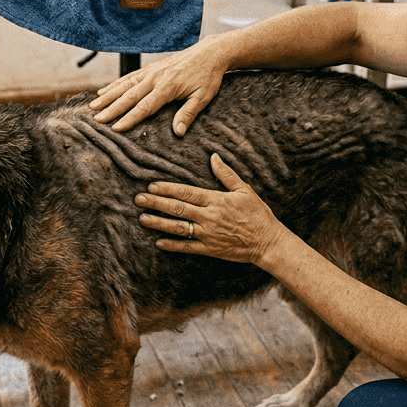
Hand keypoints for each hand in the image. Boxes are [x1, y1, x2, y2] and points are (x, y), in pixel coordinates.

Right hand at [88, 38, 228, 135]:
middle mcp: (155, 78)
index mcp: (167, 87)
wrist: (209, 53)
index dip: (129, 119)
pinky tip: (103, 91)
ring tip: (93, 106)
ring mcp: (151, 71)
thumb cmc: (208, 77)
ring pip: (124, 85)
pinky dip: (114, 84)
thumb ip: (188, 114)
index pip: (144, 107)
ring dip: (108, 96)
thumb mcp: (203, 97)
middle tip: (96, 120)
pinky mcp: (150, 68)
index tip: (116, 129)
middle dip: (111, 109)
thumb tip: (178, 132)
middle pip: (129, 96)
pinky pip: (128, 77)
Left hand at [135, 154, 289, 265]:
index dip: (167, 189)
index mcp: (216, 200)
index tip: (151, 186)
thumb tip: (213, 156)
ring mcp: (208, 234)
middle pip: (177, 208)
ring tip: (143, 218)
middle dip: (156, 203)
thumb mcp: (244, 190)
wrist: (268, 242)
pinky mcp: (210, 249)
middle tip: (139, 199)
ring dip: (159, 223)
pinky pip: (187, 247)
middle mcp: (209, 217)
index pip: (186, 193)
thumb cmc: (258, 214)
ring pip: (178, 228)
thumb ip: (226, 174)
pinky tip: (158, 242)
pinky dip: (172, 245)